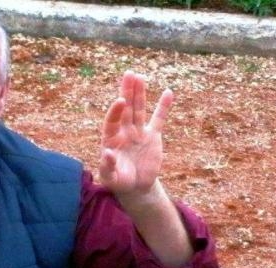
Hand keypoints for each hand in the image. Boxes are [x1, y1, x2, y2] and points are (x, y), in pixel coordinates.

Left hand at [98, 71, 172, 196]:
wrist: (135, 186)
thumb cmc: (118, 181)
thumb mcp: (110, 177)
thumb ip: (107, 165)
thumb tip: (107, 152)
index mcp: (111, 139)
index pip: (112, 121)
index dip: (115, 111)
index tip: (120, 100)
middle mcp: (124, 131)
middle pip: (126, 108)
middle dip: (127, 92)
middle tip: (129, 74)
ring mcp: (139, 132)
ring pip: (139, 110)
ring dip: (140, 94)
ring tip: (140, 76)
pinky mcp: (153, 136)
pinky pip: (158, 119)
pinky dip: (163, 107)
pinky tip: (168, 92)